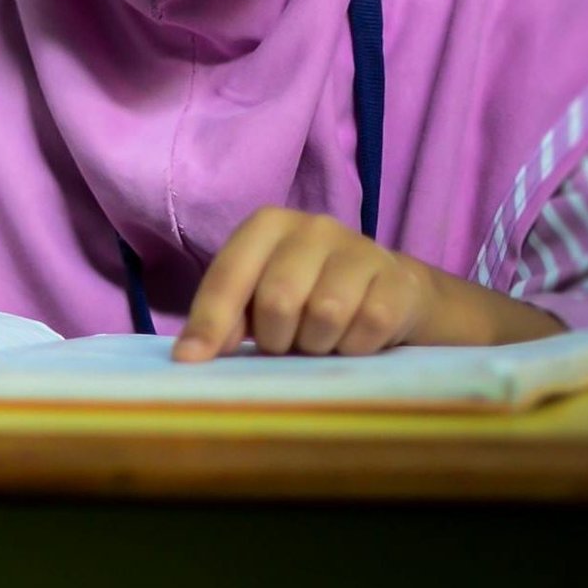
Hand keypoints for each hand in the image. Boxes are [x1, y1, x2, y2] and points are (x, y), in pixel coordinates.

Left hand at [172, 206, 561, 361]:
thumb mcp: (257, 300)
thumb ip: (222, 321)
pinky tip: (355, 339)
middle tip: (287, 343)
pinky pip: (368, 327)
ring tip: (321, 339)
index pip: (229, 275)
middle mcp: (312, 226)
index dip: (208, 322)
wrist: (389, 287)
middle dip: (277, 338)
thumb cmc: (306, 295)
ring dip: (318, 344)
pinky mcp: (398, 277)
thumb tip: (188, 358)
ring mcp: (359, 247)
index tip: (190, 362)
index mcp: (266, 225)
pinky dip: (355, 347)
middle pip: (278, 300)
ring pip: (325, 314)